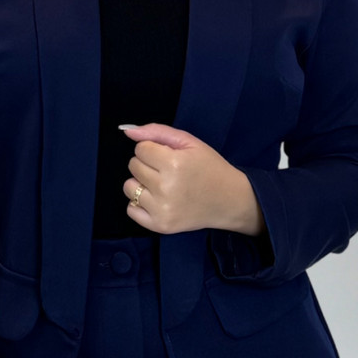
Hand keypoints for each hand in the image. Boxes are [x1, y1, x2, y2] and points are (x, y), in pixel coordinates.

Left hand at [120, 123, 265, 235]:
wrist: (229, 200)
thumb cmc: (209, 168)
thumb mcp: (190, 142)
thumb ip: (158, 132)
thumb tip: (128, 132)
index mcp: (174, 163)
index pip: (140, 149)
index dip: (153, 149)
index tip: (168, 156)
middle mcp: (165, 187)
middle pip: (133, 166)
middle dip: (147, 164)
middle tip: (167, 171)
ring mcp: (162, 209)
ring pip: (129, 187)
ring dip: (141, 183)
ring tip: (161, 186)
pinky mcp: (160, 225)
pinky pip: (131, 209)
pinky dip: (139, 204)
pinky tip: (157, 200)